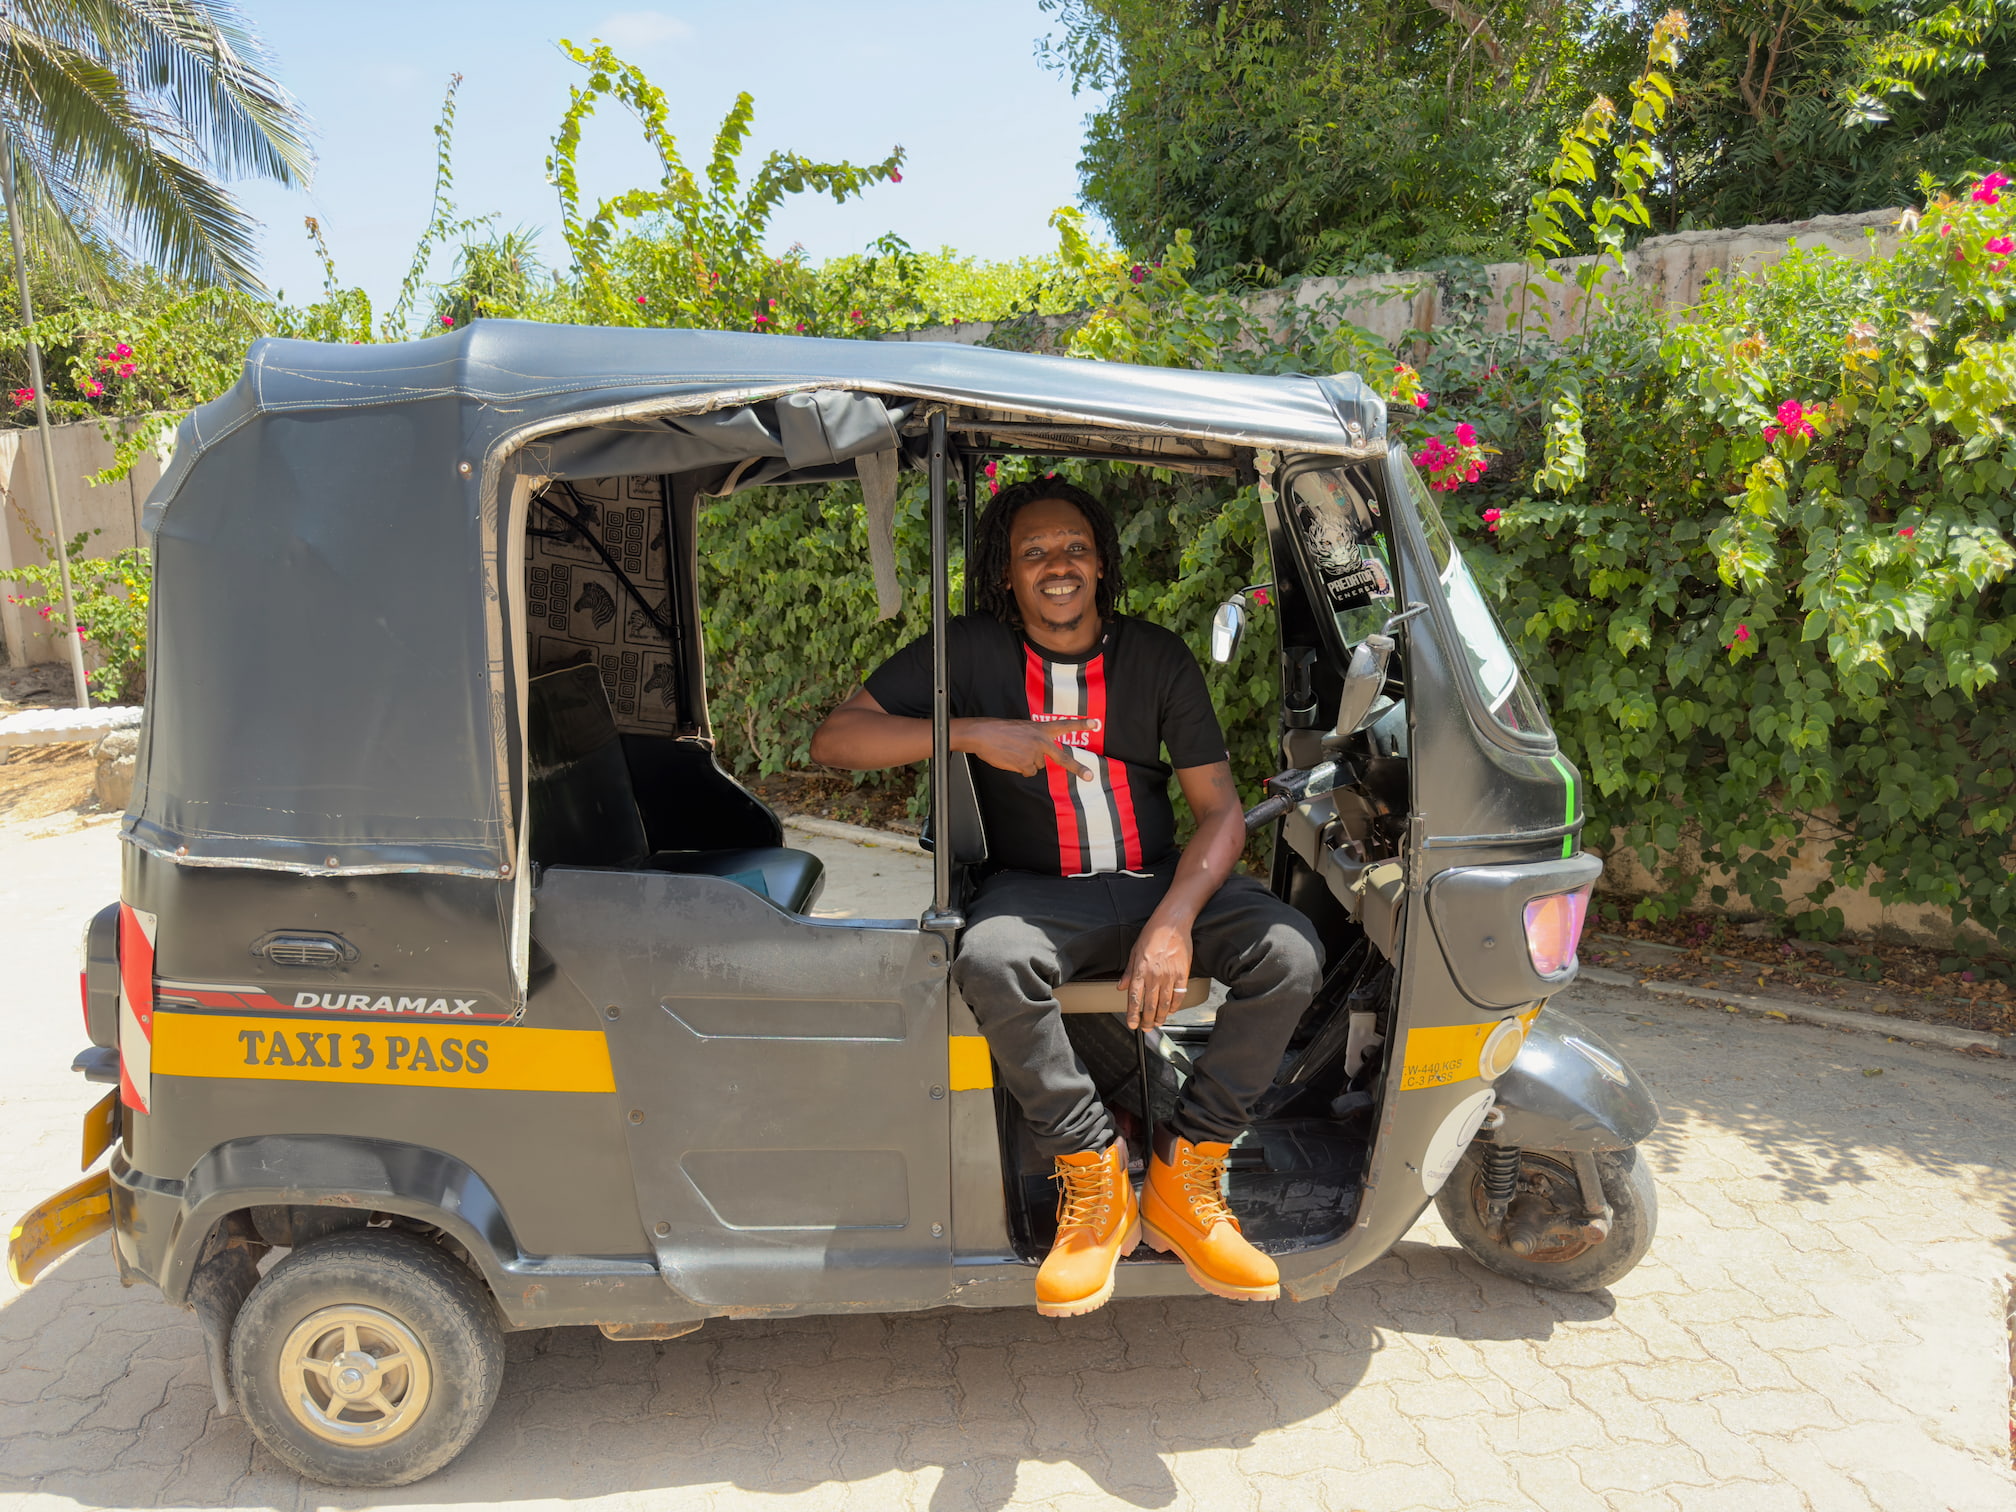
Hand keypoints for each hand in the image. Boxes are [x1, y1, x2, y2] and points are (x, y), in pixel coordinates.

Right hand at [956, 717, 1096, 779]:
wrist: (983, 734)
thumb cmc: (1000, 730)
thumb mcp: (1023, 729)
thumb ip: (1035, 739)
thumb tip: (1039, 757)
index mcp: (1041, 728)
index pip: (1064, 724)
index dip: (1081, 724)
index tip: (1096, 723)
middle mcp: (1041, 741)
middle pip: (1063, 757)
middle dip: (1078, 768)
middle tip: (1090, 776)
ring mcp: (1035, 754)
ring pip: (1037, 766)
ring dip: (1027, 762)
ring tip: (1013, 752)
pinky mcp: (1026, 765)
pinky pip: (1028, 772)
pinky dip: (1020, 769)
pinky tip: (1010, 760)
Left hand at [1120, 917, 1193, 1030]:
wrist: (1172, 923)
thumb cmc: (1152, 934)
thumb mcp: (1134, 951)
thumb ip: (1128, 972)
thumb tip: (1121, 987)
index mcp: (1140, 970)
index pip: (1134, 998)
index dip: (1133, 1014)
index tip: (1132, 1024)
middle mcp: (1154, 975)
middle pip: (1150, 1005)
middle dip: (1147, 1020)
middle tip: (1145, 1028)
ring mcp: (1169, 976)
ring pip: (1165, 1003)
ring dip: (1161, 1016)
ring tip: (1157, 1023)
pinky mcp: (1182, 974)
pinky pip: (1179, 995)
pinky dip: (1175, 1005)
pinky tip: (1172, 1011)